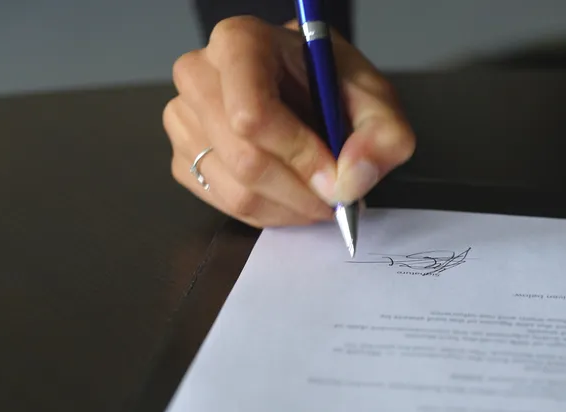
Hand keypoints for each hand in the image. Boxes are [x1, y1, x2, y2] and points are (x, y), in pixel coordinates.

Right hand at [163, 16, 414, 227]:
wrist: (303, 87)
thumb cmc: (330, 84)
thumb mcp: (374, 98)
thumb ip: (382, 135)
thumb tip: (350, 180)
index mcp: (240, 43)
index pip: (252, 114)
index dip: (299, 155)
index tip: (335, 178)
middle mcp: (199, 76)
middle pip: (244, 158)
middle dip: (300, 191)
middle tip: (335, 198)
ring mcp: (184, 119)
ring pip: (235, 190)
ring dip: (288, 208)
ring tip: (317, 195)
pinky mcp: (183, 157)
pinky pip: (223, 205)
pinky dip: (267, 213)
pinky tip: (290, 195)